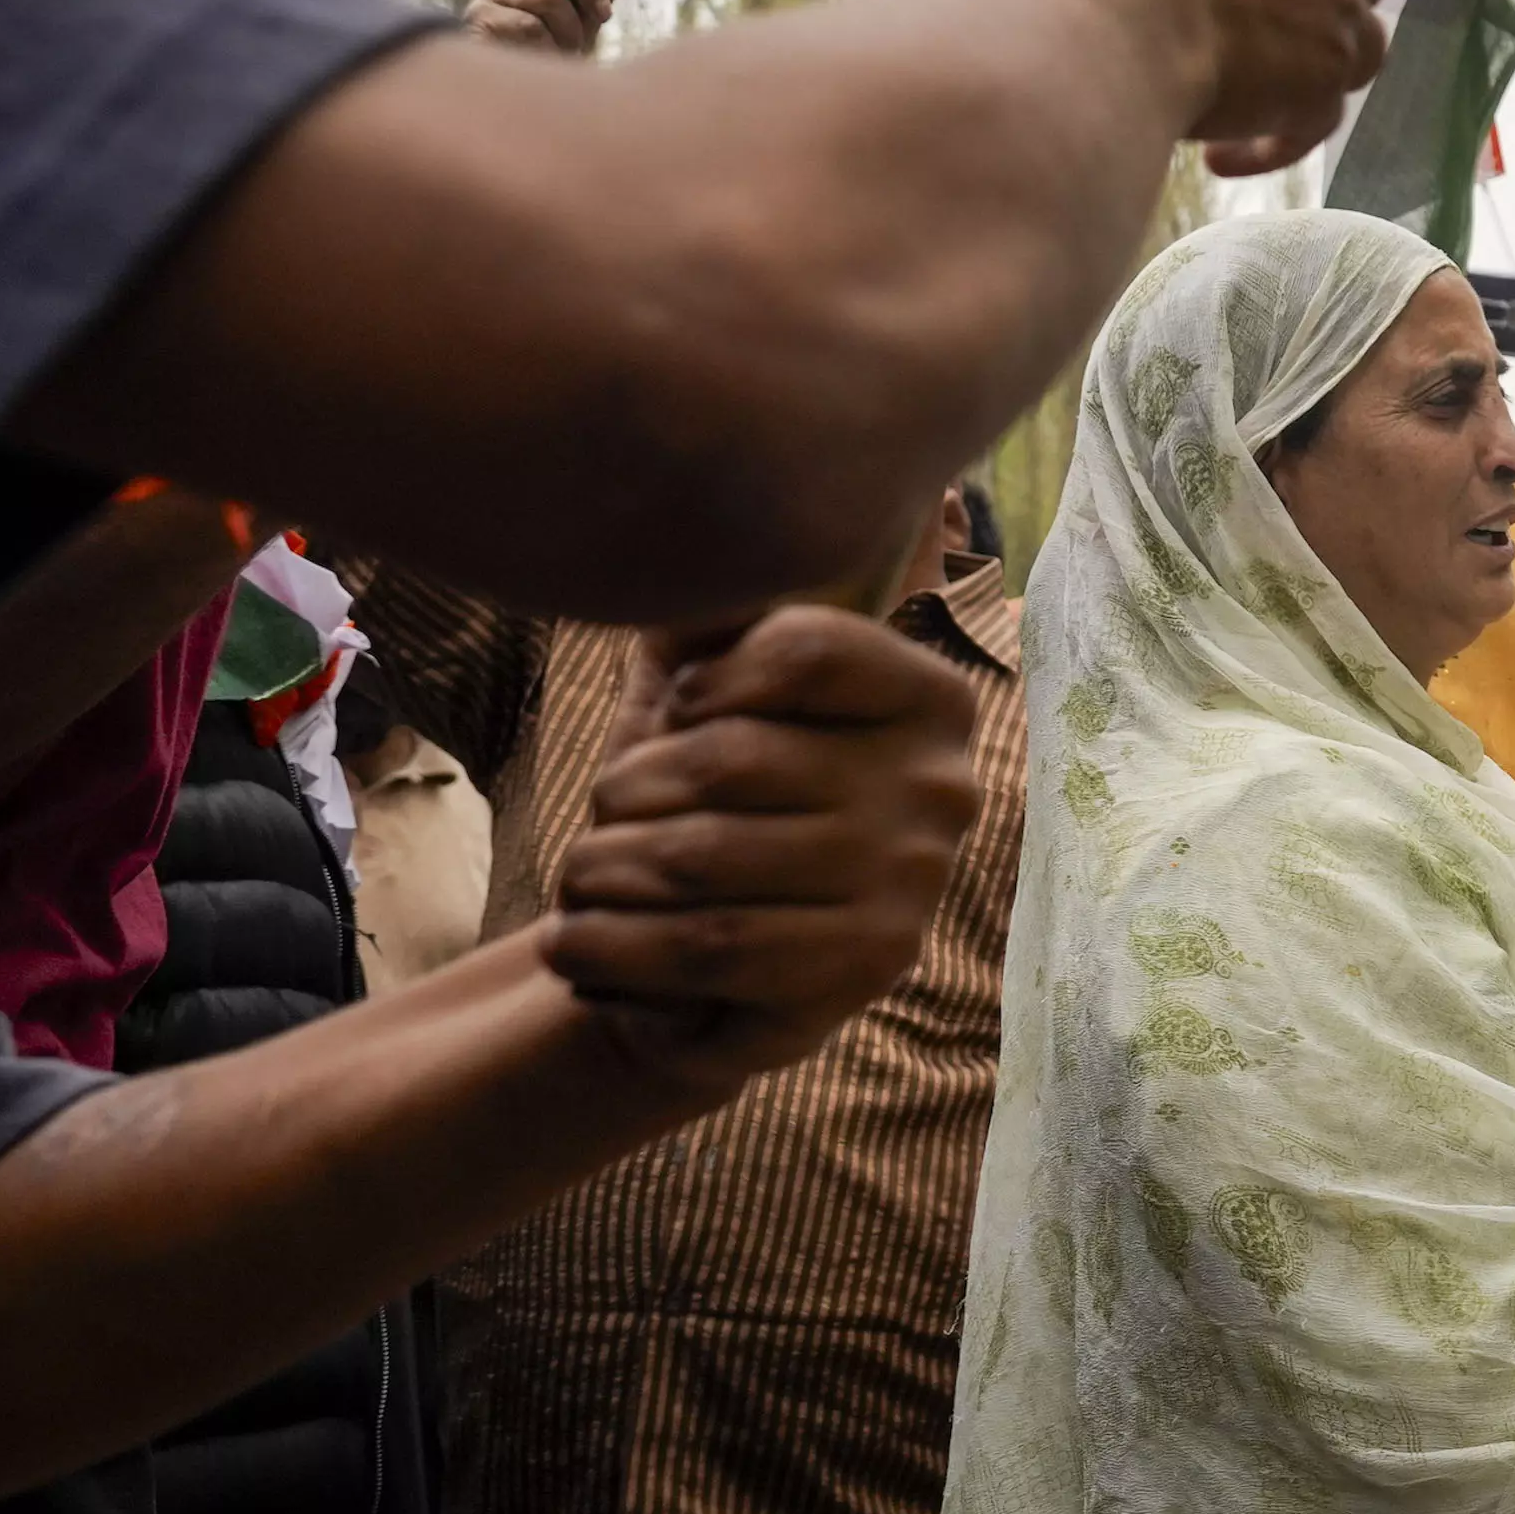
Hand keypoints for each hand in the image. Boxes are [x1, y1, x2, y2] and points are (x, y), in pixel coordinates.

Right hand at [464, 0, 628, 56]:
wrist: (501, 97)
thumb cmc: (537, 65)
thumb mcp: (576, 32)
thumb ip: (594, 2)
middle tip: (605, 15)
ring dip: (569, 31)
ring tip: (561, 55)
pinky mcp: (481, 18)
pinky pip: (531, 25)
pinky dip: (545, 47)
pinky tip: (535, 61)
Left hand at [541, 606, 980, 1104]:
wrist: (720, 970)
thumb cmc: (708, 805)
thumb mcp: (705, 688)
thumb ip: (701, 612)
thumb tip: (671, 538)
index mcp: (929, 699)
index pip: (805, 647)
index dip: (706, 677)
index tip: (673, 711)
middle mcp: (942, 788)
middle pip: (732, 758)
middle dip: (628, 788)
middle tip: (603, 811)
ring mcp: (910, 886)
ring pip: (705, 860)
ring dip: (604, 870)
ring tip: (579, 875)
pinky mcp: (862, 975)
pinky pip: (706, 949)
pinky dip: (613, 943)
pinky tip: (573, 938)